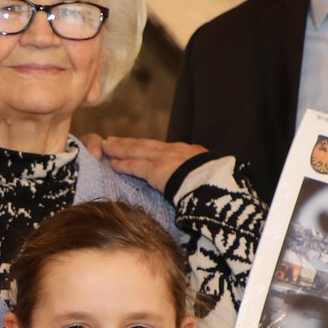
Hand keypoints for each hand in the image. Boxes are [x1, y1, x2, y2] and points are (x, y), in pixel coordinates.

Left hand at [88, 135, 208, 192]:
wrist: (218, 183)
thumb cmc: (220, 183)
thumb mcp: (214, 175)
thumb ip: (202, 177)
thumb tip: (202, 187)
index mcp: (191, 154)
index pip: (164, 149)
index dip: (148, 146)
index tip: (138, 144)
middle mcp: (176, 151)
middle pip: (147, 145)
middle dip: (129, 143)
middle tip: (113, 139)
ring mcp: (165, 159)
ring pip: (137, 151)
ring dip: (120, 149)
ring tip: (107, 146)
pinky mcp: (156, 170)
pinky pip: (135, 165)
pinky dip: (123, 164)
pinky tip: (112, 163)